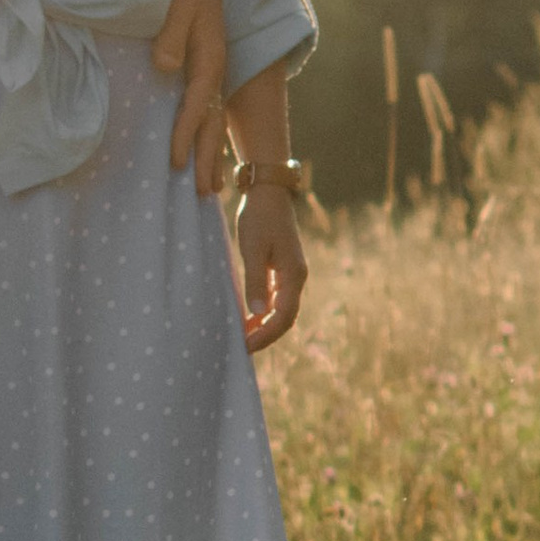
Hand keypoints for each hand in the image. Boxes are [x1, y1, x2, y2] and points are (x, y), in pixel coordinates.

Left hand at [153, 0, 230, 195]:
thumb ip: (172, 31)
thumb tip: (165, 67)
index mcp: (210, 48)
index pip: (198, 99)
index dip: (187, 131)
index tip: (174, 162)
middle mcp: (214, 59)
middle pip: (211, 115)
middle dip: (207, 155)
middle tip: (201, 194)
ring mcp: (209, 60)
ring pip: (211, 112)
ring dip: (209, 148)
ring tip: (209, 186)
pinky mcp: (201, 57)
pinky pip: (203, 101)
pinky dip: (201, 128)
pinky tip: (199, 145)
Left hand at [234, 180, 307, 352]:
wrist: (268, 192)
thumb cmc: (259, 218)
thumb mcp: (253, 250)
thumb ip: (256, 282)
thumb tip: (258, 314)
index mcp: (294, 275)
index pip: (284, 316)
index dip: (266, 334)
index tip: (246, 345)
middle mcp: (297, 278)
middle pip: (285, 318)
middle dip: (266, 335)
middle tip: (242, 348)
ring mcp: (291, 274)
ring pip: (281, 310)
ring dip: (264, 325)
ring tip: (243, 336)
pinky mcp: (283, 269)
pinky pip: (276, 299)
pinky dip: (264, 312)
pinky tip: (248, 317)